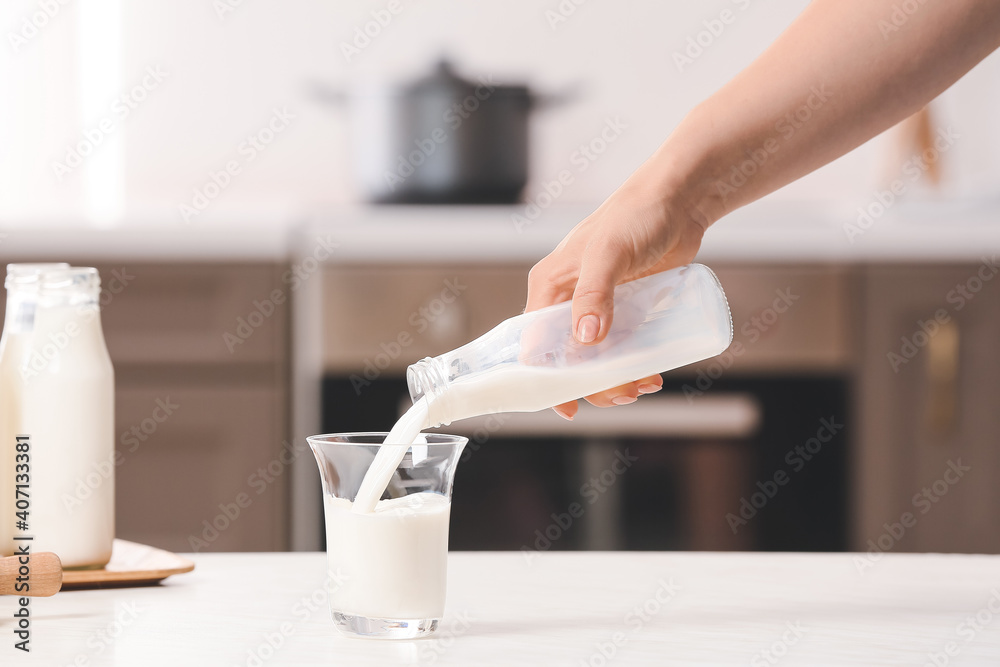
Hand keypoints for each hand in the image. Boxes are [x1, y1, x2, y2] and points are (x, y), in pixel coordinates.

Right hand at [525, 168, 709, 419]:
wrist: (680, 199)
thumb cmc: (637, 214)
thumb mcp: (609, 252)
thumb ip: (595, 292)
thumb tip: (586, 337)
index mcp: (550, 286)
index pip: (535, 342)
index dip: (547, 378)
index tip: (569, 405)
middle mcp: (568, 300)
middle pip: (570, 358)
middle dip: (594, 383)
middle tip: (625, 392)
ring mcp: (599, 307)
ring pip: (597, 358)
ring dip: (616, 379)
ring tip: (643, 384)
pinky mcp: (626, 308)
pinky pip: (623, 347)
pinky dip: (634, 365)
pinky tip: (652, 373)